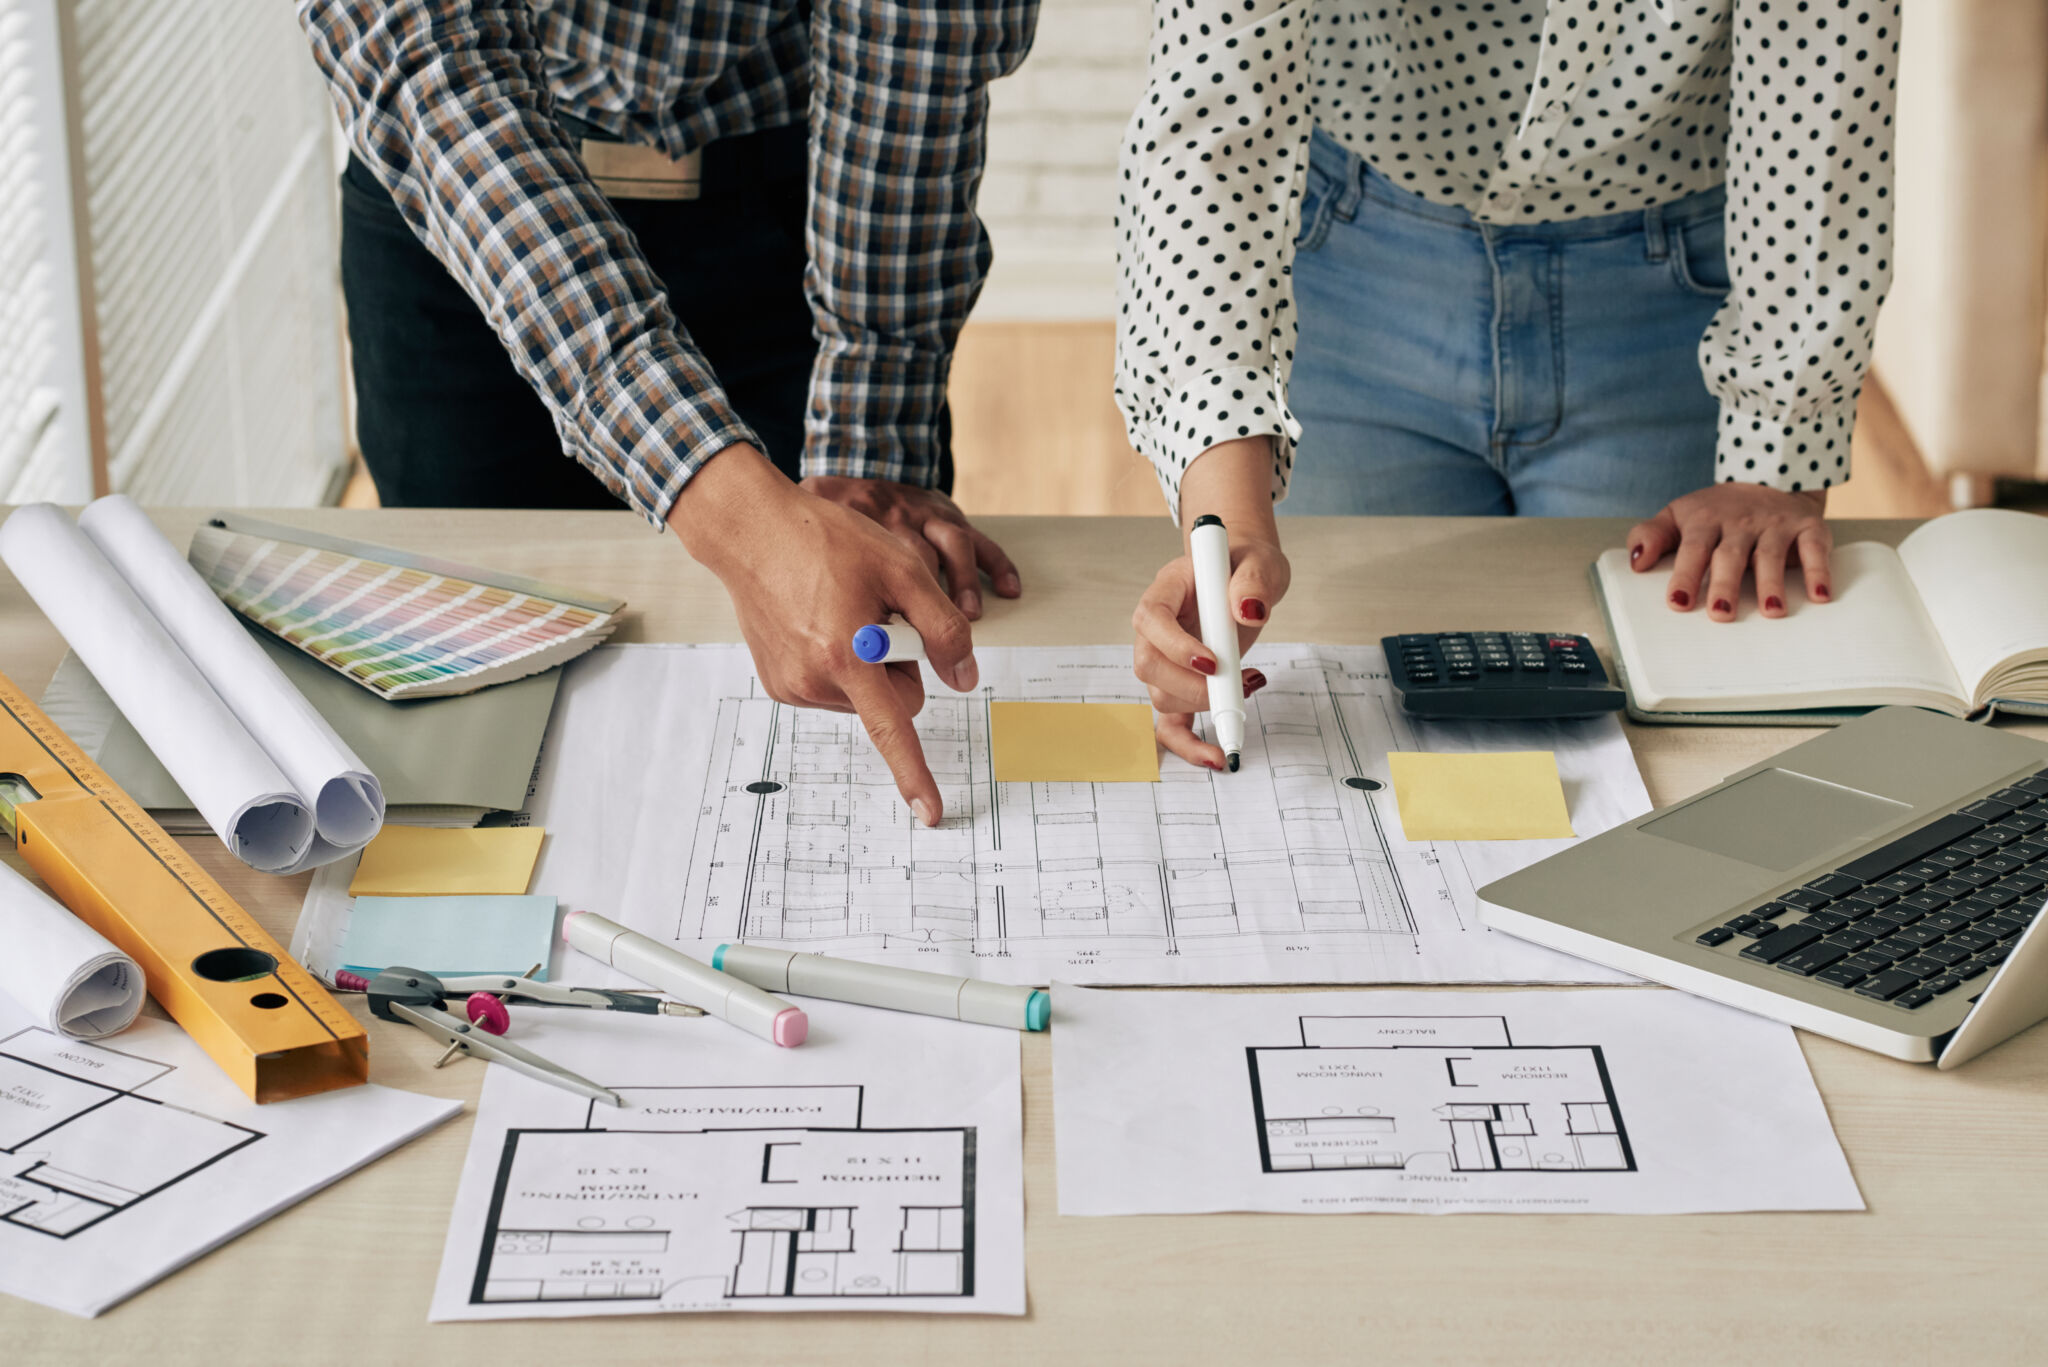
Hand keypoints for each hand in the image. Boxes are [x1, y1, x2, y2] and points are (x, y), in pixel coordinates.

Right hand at [674, 447, 976, 825]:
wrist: (752, 531)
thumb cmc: (825, 540)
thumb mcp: (901, 568)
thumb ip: (943, 626)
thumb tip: (964, 678)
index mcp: (847, 655)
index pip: (892, 730)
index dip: (915, 775)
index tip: (931, 814)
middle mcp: (814, 680)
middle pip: (894, 702)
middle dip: (901, 668)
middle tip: (879, 615)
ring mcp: (791, 686)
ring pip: (865, 697)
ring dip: (869, 664)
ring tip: (843, 612)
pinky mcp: (778, 684)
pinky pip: (835, 688)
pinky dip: (842, 664)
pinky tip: (822, 621)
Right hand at [1133, 435, 1291, 768]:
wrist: (1243, 575)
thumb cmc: (1245, 565)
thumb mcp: (1259, 562)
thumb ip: (1254, 580)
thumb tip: (1249, 610)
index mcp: (1166, 590)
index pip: (1152, 619)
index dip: (1176, 646)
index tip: (1213, 662)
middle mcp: (1154, 628)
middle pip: (1150, 666)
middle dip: (1191, 686)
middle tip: (1237, 684)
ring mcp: (1164, 659)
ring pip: (1161, 694)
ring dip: (1201, 705)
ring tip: (1250, 685)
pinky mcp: (1180, 684)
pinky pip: (1171, 723)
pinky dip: (1189, 744)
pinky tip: (1215, 756)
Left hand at [1627, 484, 1831, 620]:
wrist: (1769, 476)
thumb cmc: (1715, 512)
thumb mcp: (1678, 516)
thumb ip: (1651, 536)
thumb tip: (1635, 563)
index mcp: (1704, 521)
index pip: (1692, 549)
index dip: (1685, 575)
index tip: (1678, 603)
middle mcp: (1740, 522)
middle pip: (1730, 555)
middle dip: (1725, 584)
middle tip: (1721, 615)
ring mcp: (1775, 523)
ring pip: (1770, 554)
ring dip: (1772, 583)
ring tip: (1771, 611)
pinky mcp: (1807, 526)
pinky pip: (1814, 548)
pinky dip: (1819, 571)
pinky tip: (1820, 596)